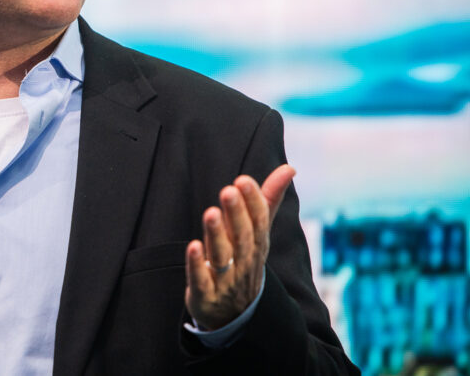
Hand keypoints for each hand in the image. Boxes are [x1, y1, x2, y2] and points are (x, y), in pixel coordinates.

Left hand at [184, 164, 295, 328]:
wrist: (235, 314)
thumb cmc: (243, 261)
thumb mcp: (257, 232)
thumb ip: (268, 200)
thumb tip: (289, 168)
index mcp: (257, 244)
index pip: (259, 222)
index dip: (252, 202)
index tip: (244, 180)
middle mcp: (244, 261)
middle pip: (242, 237)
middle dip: (237, 214)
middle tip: (229, 190)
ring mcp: (226, 280)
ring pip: (223, 256)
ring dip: (217, 234)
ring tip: (211, 212)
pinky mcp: (206, 294)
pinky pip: (202, 280)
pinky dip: (198, 265)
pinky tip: (192, 247)